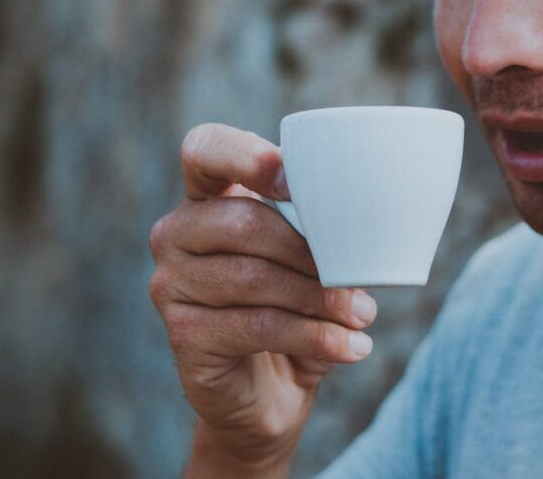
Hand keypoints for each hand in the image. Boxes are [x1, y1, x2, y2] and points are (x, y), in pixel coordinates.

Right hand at [149, 124, 376, 476]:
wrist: (270, 392)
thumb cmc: (298, 304)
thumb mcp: (314, 258)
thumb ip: (325, 227)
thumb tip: (372, 219)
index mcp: (209, 195)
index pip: (204, 149)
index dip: (244, 156)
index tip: (291, 182)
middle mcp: (178, 233)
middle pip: (243, 223)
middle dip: (310, 252)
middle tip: (360, 284)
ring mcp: (170, 284)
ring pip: (253, 278)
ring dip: (320, 298)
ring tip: (363, 316)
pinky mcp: (182, 335)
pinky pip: (256, 326)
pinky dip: (313, 336)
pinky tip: (350, 347)